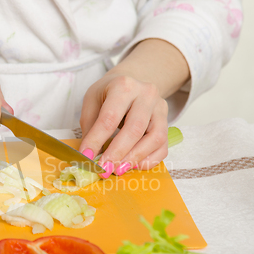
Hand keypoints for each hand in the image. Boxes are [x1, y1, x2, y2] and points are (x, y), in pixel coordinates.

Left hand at [79, 39, 189, 177]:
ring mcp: (160, 108)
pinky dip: (149, 160)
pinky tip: (133, 166)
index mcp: (123, 86)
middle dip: (117, 153)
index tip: (86, 156)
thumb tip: (89, 155)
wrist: (132, 83)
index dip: (96, 140)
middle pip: (134, 129)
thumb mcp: (93, 101)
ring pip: (154, 138)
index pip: (109, 117)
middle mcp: (146, 94)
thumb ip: (90, 127)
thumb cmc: (108, 94)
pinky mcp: (167, 122)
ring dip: (135, 158)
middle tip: (104, 169)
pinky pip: (163, 146)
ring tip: (118, 170)